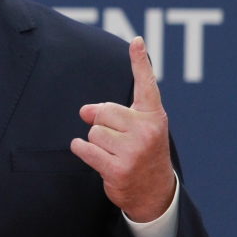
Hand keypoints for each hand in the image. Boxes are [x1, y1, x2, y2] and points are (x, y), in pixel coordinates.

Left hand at [70, 36, 175, 222]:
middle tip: (114, 139)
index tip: (136, 41)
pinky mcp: (118, 168)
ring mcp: (134, 150)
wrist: (155, 194)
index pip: (146, 84)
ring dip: (96, 142)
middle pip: (104, 111)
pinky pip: (85, 149)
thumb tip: (84, 111)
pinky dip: (82, 150)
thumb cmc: (143, 154)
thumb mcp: (139, 130)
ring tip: (112, 153)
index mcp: (154, 116)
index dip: (140, 61)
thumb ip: (114, 114)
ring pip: (94, 132)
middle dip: (101, 123)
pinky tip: (93, 156)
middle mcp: (147, 130)